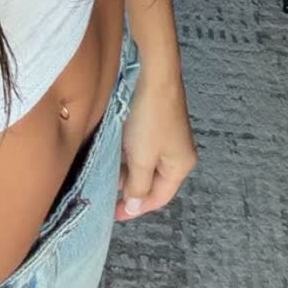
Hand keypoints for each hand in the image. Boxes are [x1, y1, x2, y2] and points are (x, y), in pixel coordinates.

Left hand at [114, 66, 197, 221]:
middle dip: (131, 189)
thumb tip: (135, 206)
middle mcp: (178, 153)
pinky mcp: (158, 123)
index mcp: (181, 166)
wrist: (153, 74)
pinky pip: (143, 148)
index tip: (113, 214)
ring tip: (106, 173)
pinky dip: (129, 154)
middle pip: (153, 182)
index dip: (136, 209)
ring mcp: (169, 137)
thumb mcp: (141, 158)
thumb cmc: (149, 118)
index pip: (159, 198)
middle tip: (106, 193)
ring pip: (146, 164)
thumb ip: (137, 185)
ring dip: (128, 171)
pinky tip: (114, 153)